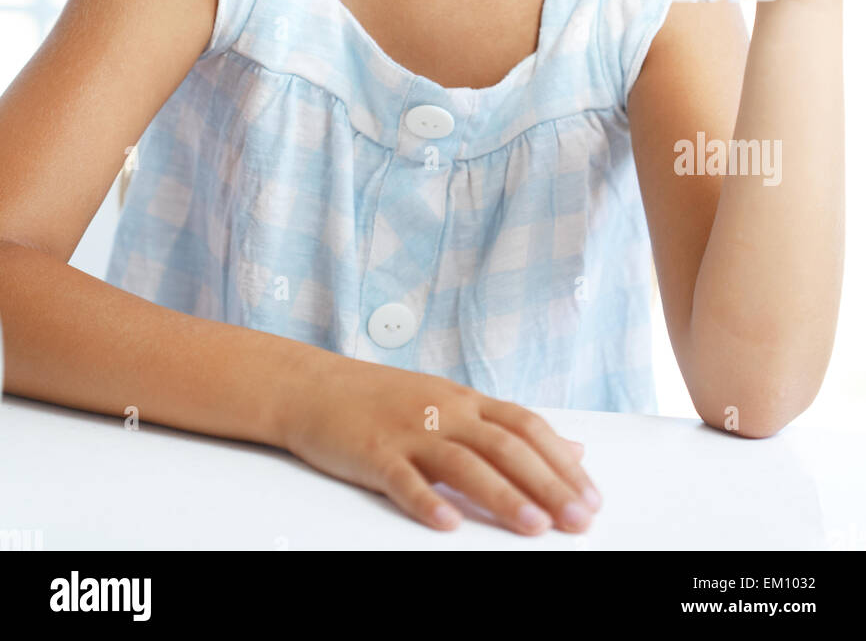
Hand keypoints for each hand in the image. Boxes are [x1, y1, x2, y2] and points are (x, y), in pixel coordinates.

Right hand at [278, 348, 600, 535]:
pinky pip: (402, 478)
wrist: (314, 387)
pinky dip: (426, 501)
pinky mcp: (373, 452)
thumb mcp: (453, 404)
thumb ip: (509, 427)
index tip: (590, 496)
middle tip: (577, 519)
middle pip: (504, 445)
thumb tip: (573, 448)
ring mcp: (408, 430)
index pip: (526, 426)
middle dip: (546, 483)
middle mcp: (443, 411)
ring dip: (501, 495)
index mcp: (465, 400)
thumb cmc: (385, 400)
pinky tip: (448, 523)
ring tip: (533, 526)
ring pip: (462, 463)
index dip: (561, 461)